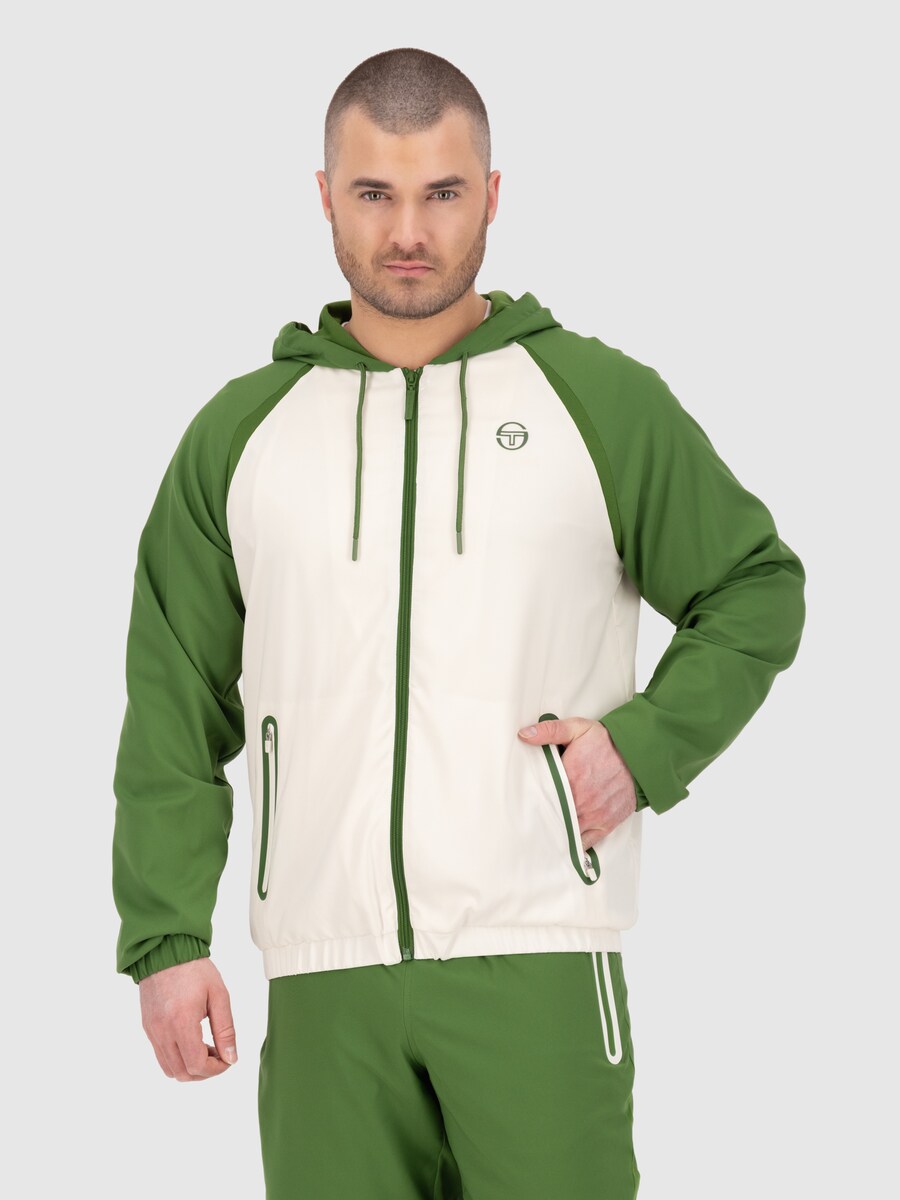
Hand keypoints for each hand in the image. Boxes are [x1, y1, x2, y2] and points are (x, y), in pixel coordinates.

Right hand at [139, 957, 237, 1081]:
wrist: (165, 952)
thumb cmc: (195, 969)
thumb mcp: (219, 995)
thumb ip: (226, 1029)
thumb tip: (231, 1058)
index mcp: (181, 1022)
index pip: (197, 1065)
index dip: (216, 1069)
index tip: (228, 1059)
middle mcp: (162, 1031)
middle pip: (182, 1073)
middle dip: (205, 1072)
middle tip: (219, 1054)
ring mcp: (152, 1031)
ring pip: (170, 1069)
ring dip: (190, 1068)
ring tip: (206, 1048)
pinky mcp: (147, 1028)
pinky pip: (161, 1056)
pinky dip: (178, 1059)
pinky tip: (192, 1042)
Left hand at [518, 717, 636, 848]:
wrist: (638, 755)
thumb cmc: (606, 743)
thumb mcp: (577, 729)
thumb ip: (550, 731)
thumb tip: (524, 735)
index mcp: (570, 778)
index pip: (542, 796)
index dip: (531, 800)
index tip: (522, 802)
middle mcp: (581, 801)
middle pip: (552, 818)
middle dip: (540, 819)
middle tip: (528, 820)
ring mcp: (594, 815)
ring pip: (567, 833)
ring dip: (556, 832)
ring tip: (542, 832)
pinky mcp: (605, 824)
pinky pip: (585, 843)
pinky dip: (574, 844)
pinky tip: (563, 842)